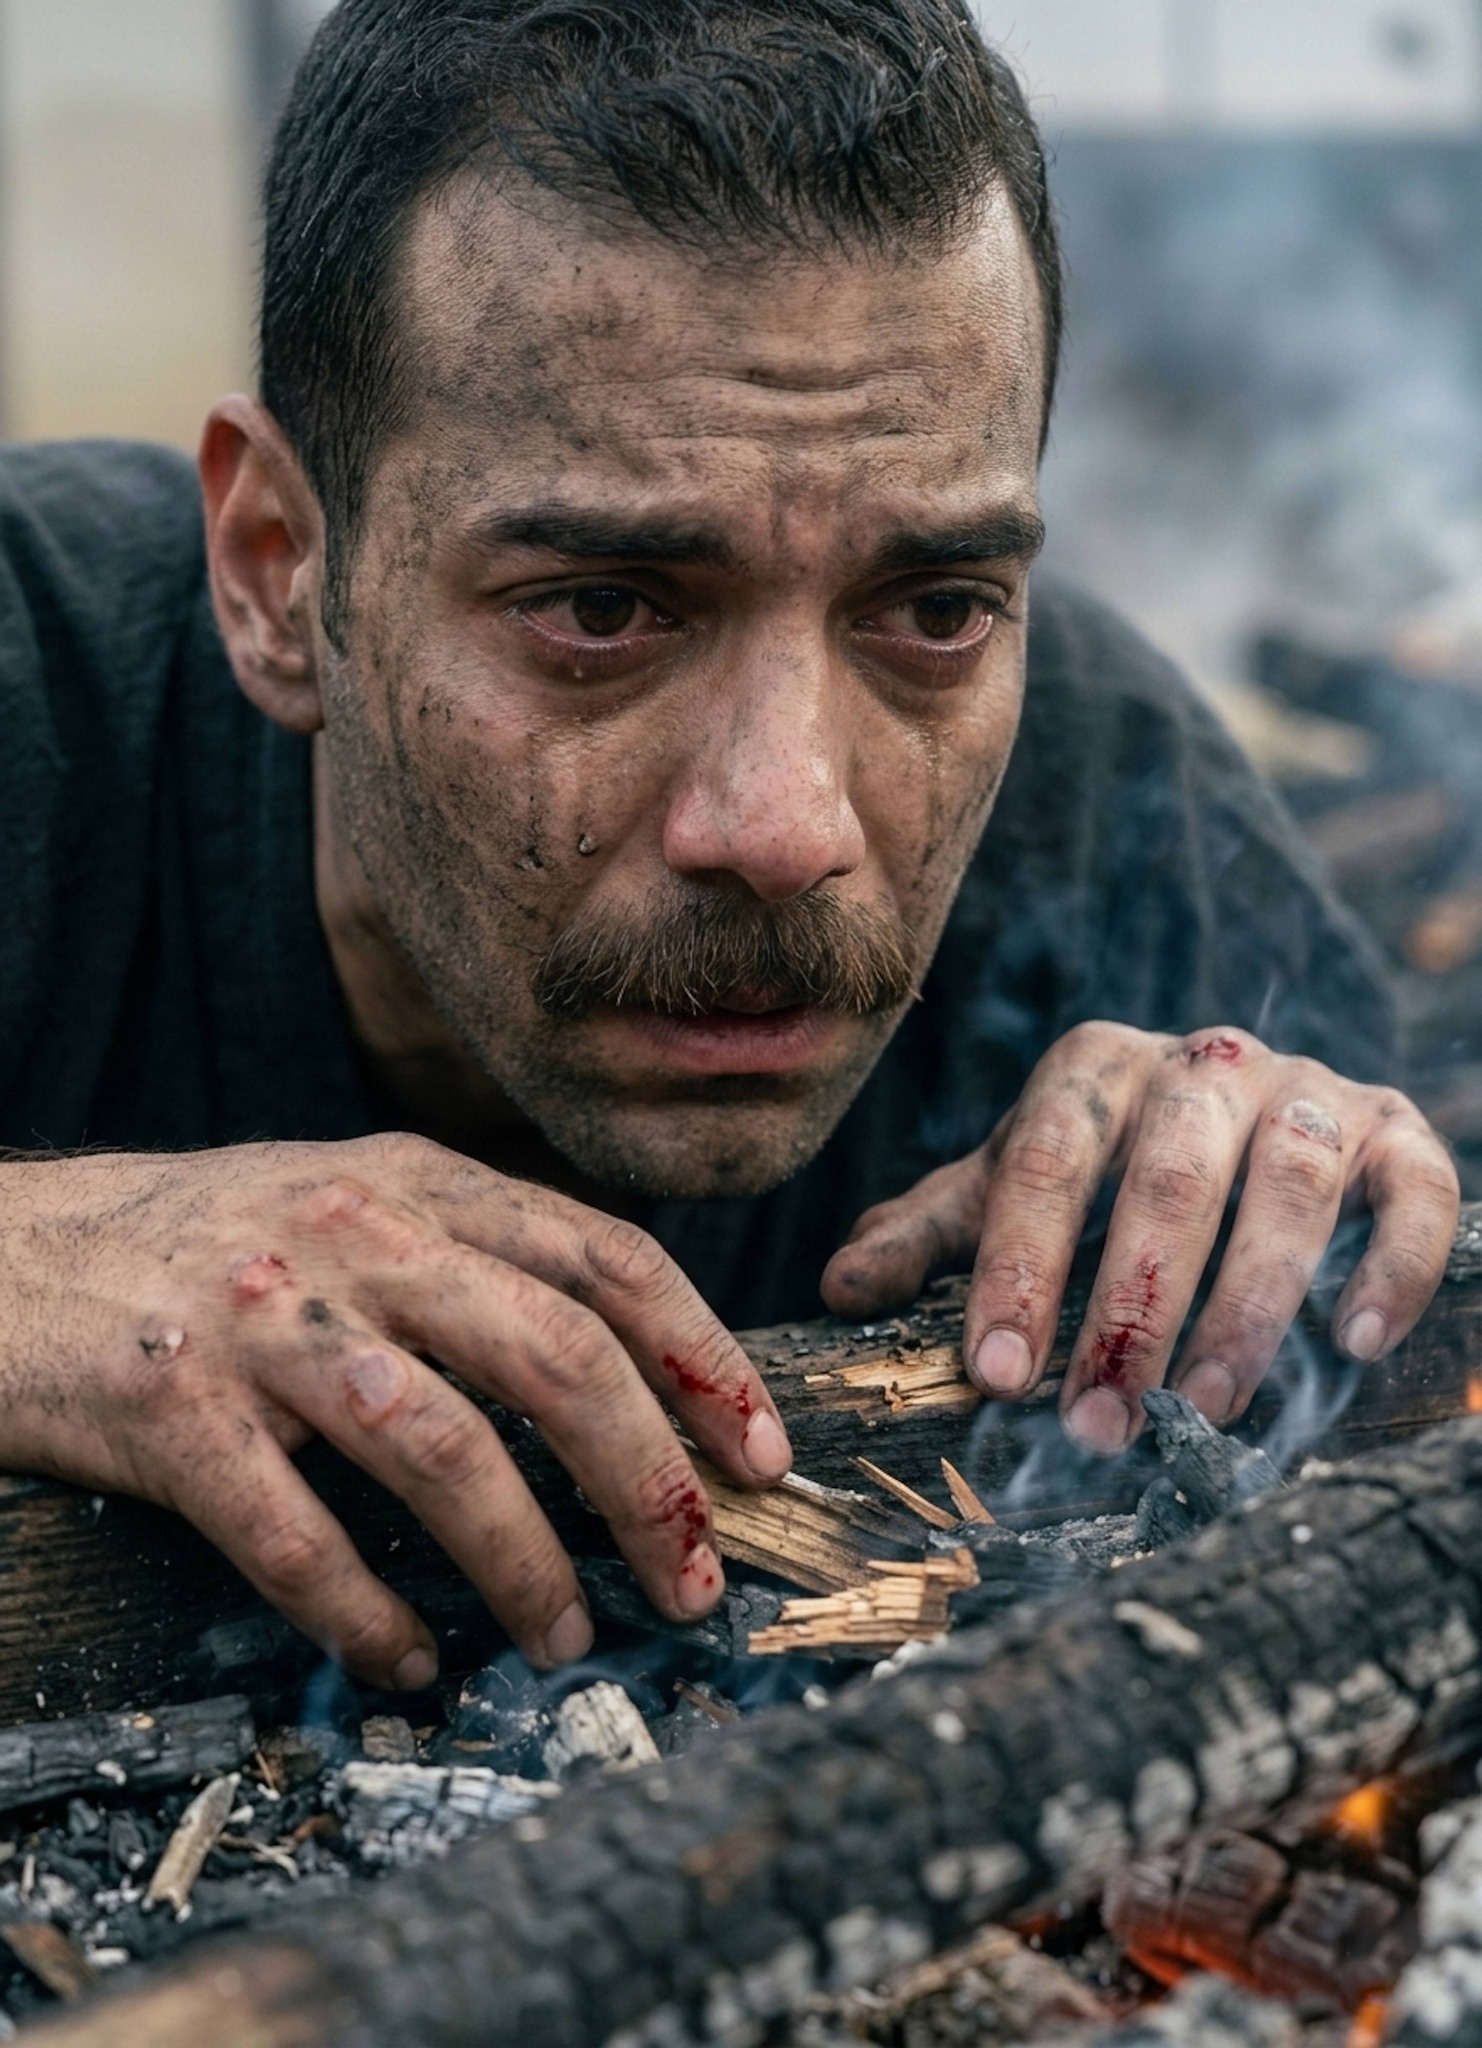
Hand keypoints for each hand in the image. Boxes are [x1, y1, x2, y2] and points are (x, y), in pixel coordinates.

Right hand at [0, 1136, 790, 1686]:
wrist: (3, 1254)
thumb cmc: (202, 1242)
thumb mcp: (353, 1198)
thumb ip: (472, 1253)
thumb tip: (623, 1363)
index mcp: (420, 1183)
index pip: (607, 1259)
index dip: (704, 1359)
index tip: (761, 1454)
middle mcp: (358, 1234)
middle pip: (558, 1357)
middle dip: (650, 1481)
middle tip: (691, 1577)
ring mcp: (266, 1319)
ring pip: (443, 1449)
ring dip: (525, 1563)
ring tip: (565, 1635)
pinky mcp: (173, 1409)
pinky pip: (296, 1536)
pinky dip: (366, 1613)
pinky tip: (404, 1659)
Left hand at [822, 1023, 1458, 1452]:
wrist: (1254, 1118)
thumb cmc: (1111, 1172)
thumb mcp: (1015, 1191)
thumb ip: (936, 1233)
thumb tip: (839, 1289)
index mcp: (1095, 1069)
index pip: (1044, 1160)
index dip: (1016, 1268)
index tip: (994, 1376)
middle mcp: (1204, 1062)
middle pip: (1169, 1173)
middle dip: (1128, 1308)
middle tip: (1099, 1424)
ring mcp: (1309, 1090)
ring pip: (1288, 1182)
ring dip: (1247, 1304)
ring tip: (1205, 1407)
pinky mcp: (1396, 1132)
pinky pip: (1414, 1187)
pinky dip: (1393, 1264)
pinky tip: (1352, 1345)